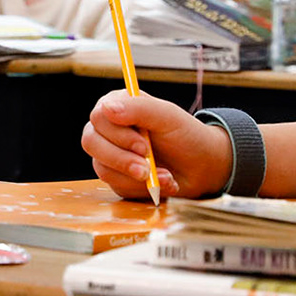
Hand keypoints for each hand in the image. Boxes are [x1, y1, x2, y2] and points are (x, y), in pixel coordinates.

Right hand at [82, 90, 232, 201]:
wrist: (203, 167)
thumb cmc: (186, 136)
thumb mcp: (167, 116)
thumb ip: (138, 108)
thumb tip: (106, 108)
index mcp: (118, 106)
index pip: (98, 117)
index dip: (118, 134)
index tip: (144, 145)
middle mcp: (109, 130)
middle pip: (92, 142)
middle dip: (121, 159)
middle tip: (147, 168)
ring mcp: (110, 154)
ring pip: (101, 167)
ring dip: (135, 177)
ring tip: (164, 176)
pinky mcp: (116, 177)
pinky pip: (115, 185)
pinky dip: (141, 188)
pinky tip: (161, 183)